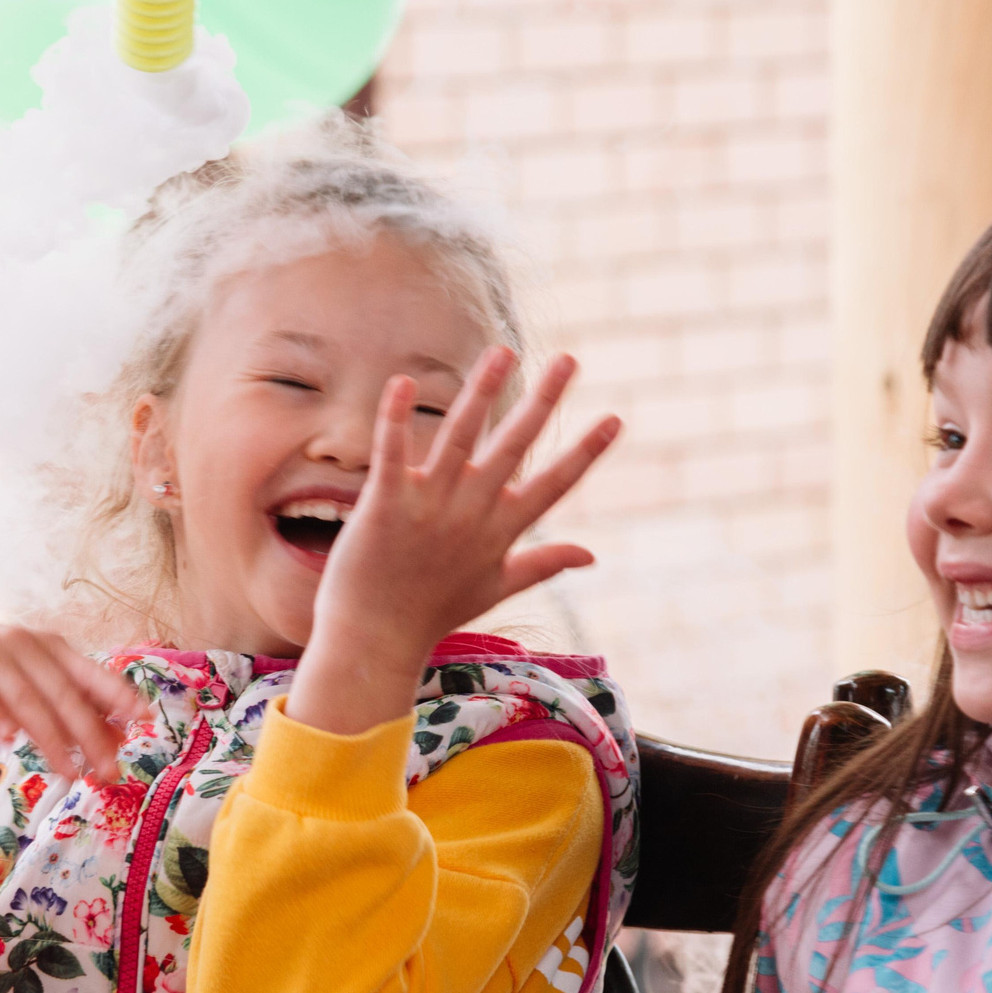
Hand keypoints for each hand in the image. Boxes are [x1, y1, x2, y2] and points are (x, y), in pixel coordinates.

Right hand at [0, 616, 147, 782]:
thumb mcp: (17, 683)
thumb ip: (58, 703)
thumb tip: (113, 735)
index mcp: (41, 646)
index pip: (87, 670)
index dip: (117, 693)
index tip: (145, 719)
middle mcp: (16, 641)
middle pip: (61, 689)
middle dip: (89, 732)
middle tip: (108, 770)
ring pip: (23, 693)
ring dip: (49, 734)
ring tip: (69, 769)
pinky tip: (5, 736)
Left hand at [292, 349, 620, 734]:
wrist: (375, 641)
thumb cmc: (433, 612)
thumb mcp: (497, 586)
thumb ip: (544, 562)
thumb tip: (591, 554)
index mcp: (500, 531)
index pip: (553, 485)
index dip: (586, 452)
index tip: (616, 417)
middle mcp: (470, 513)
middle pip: (515, 447)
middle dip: (544, 401)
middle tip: (570, 359)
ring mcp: (429, 507)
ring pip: (460, 437)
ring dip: (482, 392)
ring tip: (502, 352)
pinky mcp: (385, 504)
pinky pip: (393, 452)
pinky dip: (396, 418)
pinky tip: (402, 381)